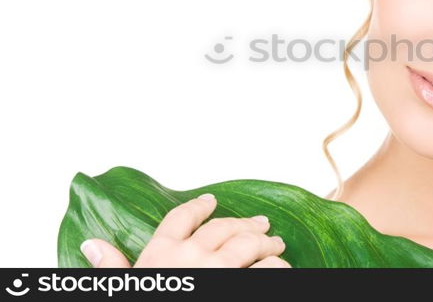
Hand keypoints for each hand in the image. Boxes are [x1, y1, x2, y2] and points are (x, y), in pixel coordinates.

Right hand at [79, 193, 290, 267]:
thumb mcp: (126, 291)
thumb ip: (112, 268)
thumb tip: (93, 244)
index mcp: (161, 254)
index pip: (180, 219)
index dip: (197, 207)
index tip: (209, 202)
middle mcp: (193, 256)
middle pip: (222, 228)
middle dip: (243, 223)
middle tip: (260, 223)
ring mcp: (221, 270)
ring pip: (249, 245)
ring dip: (265, 243)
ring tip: (275, 243)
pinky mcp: (241, 286)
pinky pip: (265, 270)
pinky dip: (275, 266)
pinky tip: (280, 266)